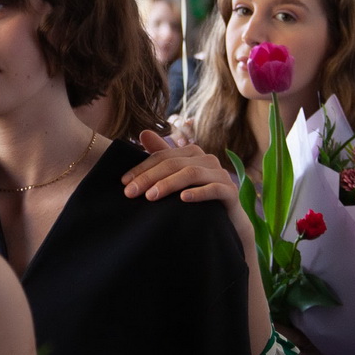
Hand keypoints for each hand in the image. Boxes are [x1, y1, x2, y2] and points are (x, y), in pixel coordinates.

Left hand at [121, 130, 244, 212]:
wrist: (228, 221)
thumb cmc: (198, 197)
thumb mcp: (177, 176)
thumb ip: (162, 156)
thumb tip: (143, 133)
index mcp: (192, 153)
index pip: (162, 156)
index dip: (142, 168)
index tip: (124, 182)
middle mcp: (207, 159)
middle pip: (173, 164)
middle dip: (149, 177)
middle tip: (130, 192)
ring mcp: (220, 174)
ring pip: (191, 173)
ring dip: (168, 184)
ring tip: (150, 196)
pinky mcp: (230, 192)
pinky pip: (214, 189)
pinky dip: (198, 193)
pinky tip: (183, 199)